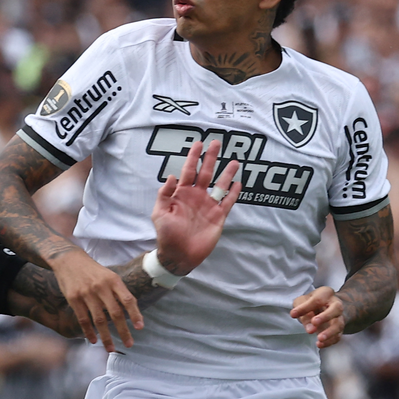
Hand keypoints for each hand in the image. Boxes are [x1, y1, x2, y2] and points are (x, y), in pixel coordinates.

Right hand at [51, 248, 142, 352]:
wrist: (68, 259)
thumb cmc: (93, 270)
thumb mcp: (109, 275)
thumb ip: (119, 292)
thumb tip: (132, 312)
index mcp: (113, 280)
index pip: (127, 299)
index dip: (135, 314)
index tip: (140, 327)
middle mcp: (101, 287)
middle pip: (115, 313)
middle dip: (123, 331)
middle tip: (129, 344)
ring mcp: (86, 293)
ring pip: (99, 320)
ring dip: (106, 337)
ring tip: (111, 348)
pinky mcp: (74, 298)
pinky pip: (83, 319)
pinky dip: (89, 332)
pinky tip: (93, 340)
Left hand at [151, 139, 240, 274]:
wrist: (179, 255)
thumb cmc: (166, 235)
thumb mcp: (159, 213)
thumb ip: (164, 195)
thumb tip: (171, 176)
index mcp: (182, 194)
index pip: (188, 171)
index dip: (193, 157)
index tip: (198, 144)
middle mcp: (196, 196)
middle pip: (205, 173)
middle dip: (211, 158)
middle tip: (216, 143)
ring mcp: (208, 206)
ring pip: (220, 185)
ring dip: (227, 174)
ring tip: (234, 161)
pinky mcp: (218, 217)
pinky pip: (228, 202)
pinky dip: (234, 193)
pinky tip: (239, 183)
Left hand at [290, 286, 344, 347]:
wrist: (327, 306)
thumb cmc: (311, 302)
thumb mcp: (302, 301)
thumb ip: (303, 311)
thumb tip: (310, 328)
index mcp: (326, 293)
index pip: (317, 299)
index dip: (305, 307)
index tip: (293, 314)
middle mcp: (336, 304)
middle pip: (336, 309)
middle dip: (325, 317)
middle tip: (314, 323)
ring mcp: (340, 317)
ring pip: (339, 324)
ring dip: (330, 332)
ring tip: (319, 338)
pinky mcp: (340, 328)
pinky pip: (338, 335)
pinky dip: (330, 341)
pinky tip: (320, 344)